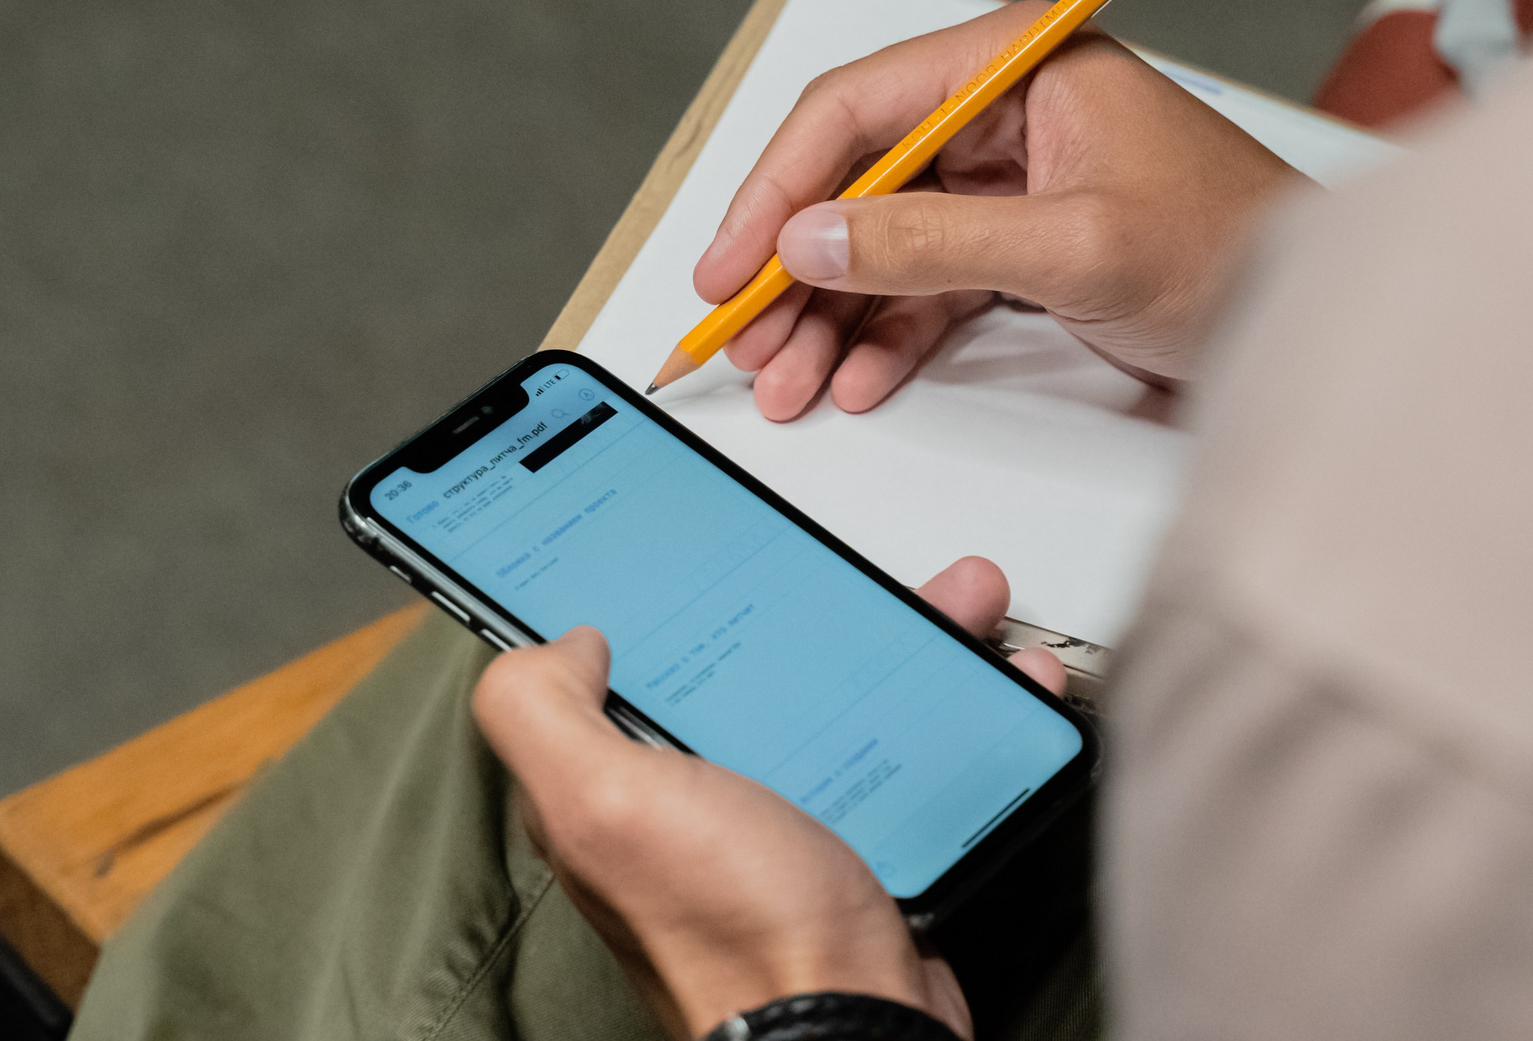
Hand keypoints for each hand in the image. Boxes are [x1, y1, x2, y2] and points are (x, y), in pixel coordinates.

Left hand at [471, 557, 1065, 1040]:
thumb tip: (557, 642)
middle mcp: (689, 803)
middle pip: (741, 666)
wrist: (855, 1023)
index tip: (690, 540)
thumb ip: (544, 715)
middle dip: (804, 602)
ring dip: (897, 641)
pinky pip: (898, 749)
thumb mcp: (606, 804)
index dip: (644, 600)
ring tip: (951, 604)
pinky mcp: (856, 841)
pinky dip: (949, 709)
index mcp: (617, 784)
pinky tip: (987, 683)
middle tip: (854, 568)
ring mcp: (778, 820)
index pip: (611, 668)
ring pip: (833, 695)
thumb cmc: (736, 933)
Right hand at [693, 7, 1300, 420]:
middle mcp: (1003, 109)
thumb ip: (934, 245)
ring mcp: (1011, 179)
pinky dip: (887, 333)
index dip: (777, 188)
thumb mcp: (1075, 248)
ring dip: (830, 313)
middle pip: (857, 180)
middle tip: (747, 343)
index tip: (729, 265)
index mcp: (1017, 63)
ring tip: (789, 383)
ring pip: (883, 241)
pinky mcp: (1024, 242)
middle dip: (795, 267)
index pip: (858, 110)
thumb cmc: (1234, 249)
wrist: (1320, 316)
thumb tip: (811, 242)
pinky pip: (927, 284)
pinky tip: (855, 379)